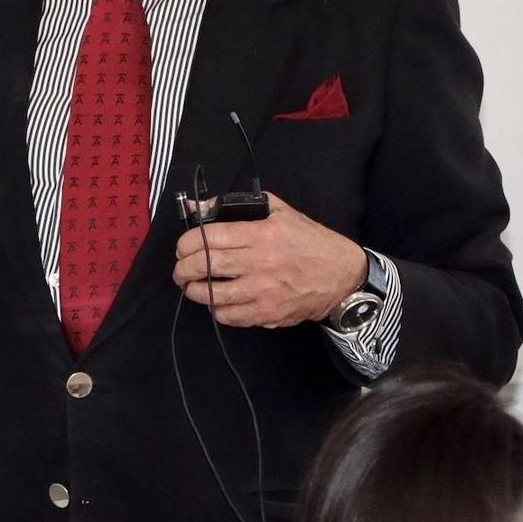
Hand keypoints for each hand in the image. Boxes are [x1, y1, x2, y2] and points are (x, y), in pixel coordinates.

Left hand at [172, 192, 366, 327]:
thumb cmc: (310, 240)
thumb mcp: (280, 212)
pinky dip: (216, 309)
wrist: (343, 276)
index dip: (187, 242)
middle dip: (183, 267)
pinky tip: (215, 301)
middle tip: (179, 268)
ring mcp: (265, 292)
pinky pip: (230, 316)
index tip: (182, 246)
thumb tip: (198, 207)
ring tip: (189, 286)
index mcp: (263, 234)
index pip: (210, 237)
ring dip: (193, 291)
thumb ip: (239, 205)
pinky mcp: (269, 314)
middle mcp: (261, 263)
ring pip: (213, 295)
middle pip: (206, 266)